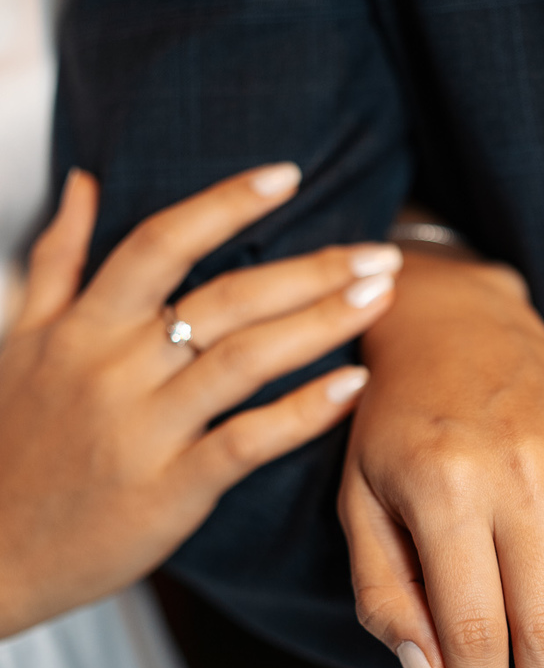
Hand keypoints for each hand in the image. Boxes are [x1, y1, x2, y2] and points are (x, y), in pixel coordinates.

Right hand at [0, 163, 398, 634]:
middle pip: (225, 298)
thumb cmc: (10, 445)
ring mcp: (142, 431)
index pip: (160, 242)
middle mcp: (114, 369)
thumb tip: (87, 182)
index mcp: (82, 327)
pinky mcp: (167, 492)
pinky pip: (245, 442)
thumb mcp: (19, 342)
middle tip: (381, 252)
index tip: (289, 175)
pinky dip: (301, 413)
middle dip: (312, 269)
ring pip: (244, 360)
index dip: (226, 203)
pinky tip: (352, 387)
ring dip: (320, 324)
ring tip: (380, 299)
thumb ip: (59, 260)